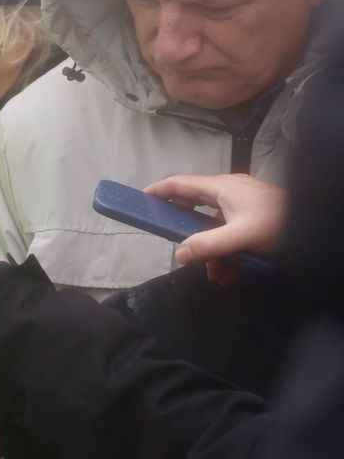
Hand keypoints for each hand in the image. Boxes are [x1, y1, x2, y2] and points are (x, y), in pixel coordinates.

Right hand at [145, 173, 284, 285]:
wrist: (318, 225)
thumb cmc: (278, 224)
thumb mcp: (241, 237)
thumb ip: (208, 245)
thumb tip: (179, 254)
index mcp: (222, 187)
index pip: (180, 183)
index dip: (159, 191)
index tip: (141, 201)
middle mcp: (229, 191)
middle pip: (195, 205)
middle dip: (188, 231)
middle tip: (178, 246)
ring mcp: (243, 203)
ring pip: (215, 224)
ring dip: (211, 250)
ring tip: (216, 275)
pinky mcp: (254, 216)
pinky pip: (231, 231)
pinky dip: (227, 251)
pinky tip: (232, 274)